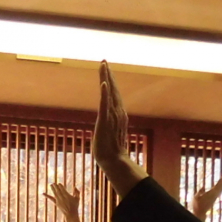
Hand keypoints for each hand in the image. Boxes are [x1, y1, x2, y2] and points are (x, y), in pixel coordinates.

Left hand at [45, 183, 82, 221]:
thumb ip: (77, 192)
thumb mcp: (77, 198)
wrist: (71, 214)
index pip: (62, 189)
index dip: (60, 186)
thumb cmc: (75, 206)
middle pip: (57, 190)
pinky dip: (47, 196)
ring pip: (54, 193)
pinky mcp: (56, 203)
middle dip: (55, 186)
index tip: (59, 184)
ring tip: (50, 185)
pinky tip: (43, 193)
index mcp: (67, 195)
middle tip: (53, 183)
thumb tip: (74, 187)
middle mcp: (62, 197)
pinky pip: (51, 198)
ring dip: (52, 188)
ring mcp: (58, 200)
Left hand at [94, 63, 143, 194]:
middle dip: (108, 74)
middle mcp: (117, 112)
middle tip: (104, 60)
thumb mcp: (108, 131)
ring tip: (103, 65)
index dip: (110, 80)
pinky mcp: (105, 121)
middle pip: (113, 89)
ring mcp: (112, 116)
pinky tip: (104, 84)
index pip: (113, 93)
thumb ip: (109, 123)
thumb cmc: (109, 149)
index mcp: (118, 113)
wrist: (113, 161)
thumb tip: (106, 121)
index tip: (106, 67)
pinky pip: (105, 105)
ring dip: (106, 78)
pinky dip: (105, 94)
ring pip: (110, 93)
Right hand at [189, 175, 221, 220]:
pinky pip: (218, 192)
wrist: (200, 213)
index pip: (217, 185)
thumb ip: (200, 192)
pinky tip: (220, 187)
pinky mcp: (214, 200)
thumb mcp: (196, 197)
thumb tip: (203, 187)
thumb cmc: (197, 205)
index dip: (221, 180)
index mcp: (210, 194)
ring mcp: (214, 198)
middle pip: (220, 187)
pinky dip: (220, 188)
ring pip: (220, 190)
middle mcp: (214, 196)